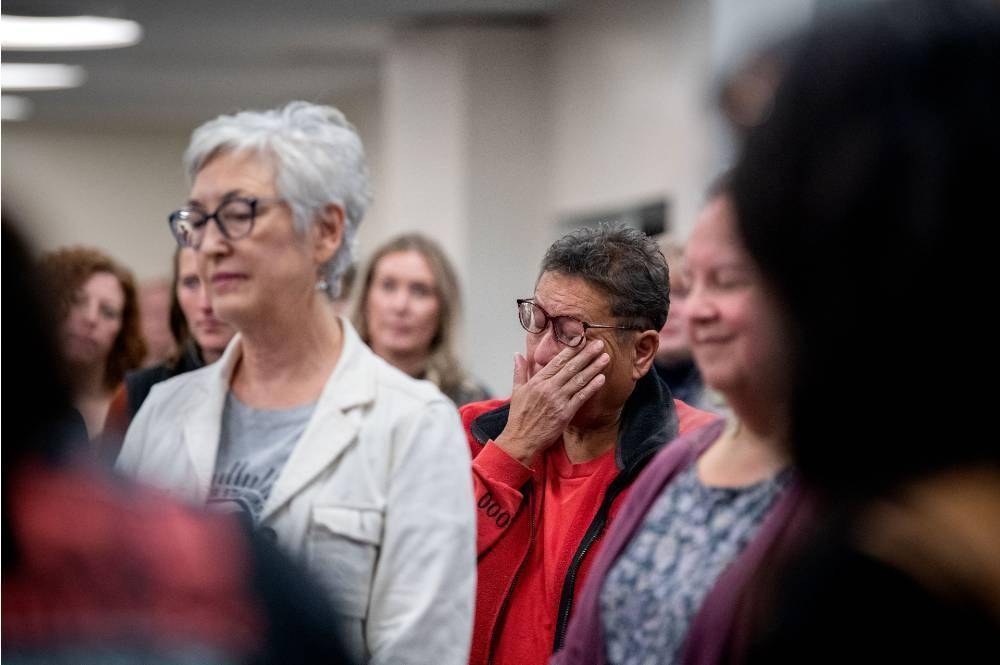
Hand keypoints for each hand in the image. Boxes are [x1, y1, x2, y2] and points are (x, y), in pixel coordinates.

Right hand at [494, 339, 609, 465]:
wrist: (520, 440)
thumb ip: (520, 371)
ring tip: (605, 358)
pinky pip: (581, 397)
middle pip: (571, 367)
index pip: (557, 361)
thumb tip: (518, 354)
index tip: (582, 340)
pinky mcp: (565, 413)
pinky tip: (601, 378)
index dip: (571, 350)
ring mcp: (558, 400)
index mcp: (537, 381)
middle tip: (599, 344)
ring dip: (593, 368)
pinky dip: (592, 387)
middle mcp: (548, 388)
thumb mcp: (516, 391)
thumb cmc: (519, 417)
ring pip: (578, 380)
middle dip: (586, 354)